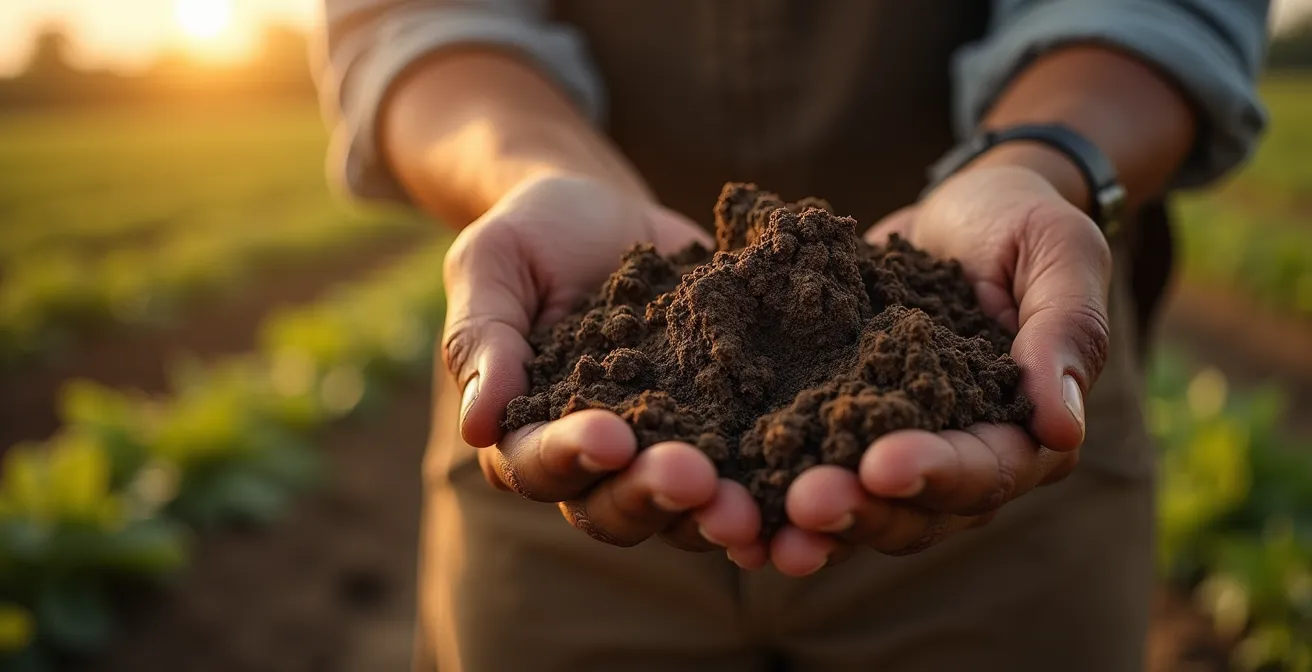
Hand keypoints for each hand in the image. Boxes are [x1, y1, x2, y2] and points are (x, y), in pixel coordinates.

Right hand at [442, 174, 764, 564]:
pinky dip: (778, 495)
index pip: (537, 465)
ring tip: (752, 509)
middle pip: (615, 507)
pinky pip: (752, 473)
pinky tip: (811, 495)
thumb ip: (483, 338)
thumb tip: (477, 424)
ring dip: (718, 515)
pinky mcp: (729, 426)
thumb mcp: (492, 263)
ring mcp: (668, 448)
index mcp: (528, 430)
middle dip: (654, 497)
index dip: (570, 457)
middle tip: (694, 479)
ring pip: (686, 510)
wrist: (607, 213)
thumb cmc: (532, 236)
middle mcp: (597, 460)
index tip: (609, 434)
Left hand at [772, 161, 1110, 575]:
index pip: (986, 469)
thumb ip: (1065, 331)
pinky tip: (718, 496)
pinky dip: (761, 488)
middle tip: (804, 502)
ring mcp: (891, 447)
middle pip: (912, 510)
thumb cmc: (1022, 225)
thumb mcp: (1058, 255)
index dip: (938, 473)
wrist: (958, 209)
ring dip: (801, 520)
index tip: (885, 464)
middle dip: (858, 509)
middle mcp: (957, 459)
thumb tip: (1062, 426)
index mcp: (1023, 432)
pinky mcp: (835, 424)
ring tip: (749, 522)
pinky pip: (800, 466)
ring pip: (852, 504)